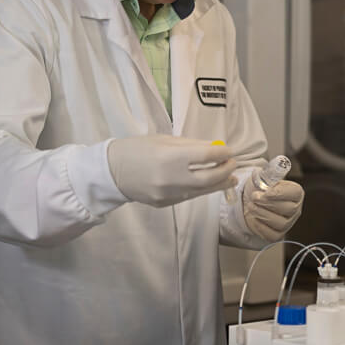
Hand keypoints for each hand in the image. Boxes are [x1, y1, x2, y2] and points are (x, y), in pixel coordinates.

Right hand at [107, 134, 236, 207]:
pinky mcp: (165, 204)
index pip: (206, 157)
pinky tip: (210, 184)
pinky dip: (202, 190)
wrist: (111, 172)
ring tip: (230, 178)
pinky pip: (189, 196)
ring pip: (202, 191)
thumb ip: (191, 145)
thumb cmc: (137, 149)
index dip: (222, 154)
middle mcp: (171, 178)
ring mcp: (168, 194)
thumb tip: (215, 148)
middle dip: (225, 170)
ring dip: (219, 184)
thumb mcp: (164, 140)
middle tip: (233, 164)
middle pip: (209, 178)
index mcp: (170, 157)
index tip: (230, 150)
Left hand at [242, 169, 303, 240]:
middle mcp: (295, 209)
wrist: (251, 201)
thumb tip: (275, 168)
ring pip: (280, 223)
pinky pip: (272, 234)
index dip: (280, 193)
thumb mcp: (264, 177)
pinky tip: (253, 217)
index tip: (266, 191)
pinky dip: (260, 226)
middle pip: (288, 209)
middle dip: (268, 203)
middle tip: (254, 197)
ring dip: (262, 214)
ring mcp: (288, 223)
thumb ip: (270, 174)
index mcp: (295, 193)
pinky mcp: (278, 234)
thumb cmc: (260, 188)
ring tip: (251, 206)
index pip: (294, 193)